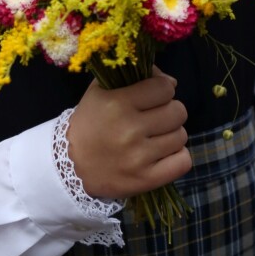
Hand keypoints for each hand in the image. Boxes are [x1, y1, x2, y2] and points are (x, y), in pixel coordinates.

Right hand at [67, 66, 190, 198]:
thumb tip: (171, 81)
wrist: (71, 165)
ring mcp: (138, 157)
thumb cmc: (90, 123)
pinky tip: (163, 154)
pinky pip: (183, 162)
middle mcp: (128, 129)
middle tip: (155, 117)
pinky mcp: (145, 179)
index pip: (164, 88)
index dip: (163, 89)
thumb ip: (134, 76)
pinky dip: (177, 157)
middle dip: (170, 111)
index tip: (154, 95)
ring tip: (155, 136)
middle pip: (178, 112)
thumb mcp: (101, 91)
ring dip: (172, 134)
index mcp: (116, 103)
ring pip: (181, 136)